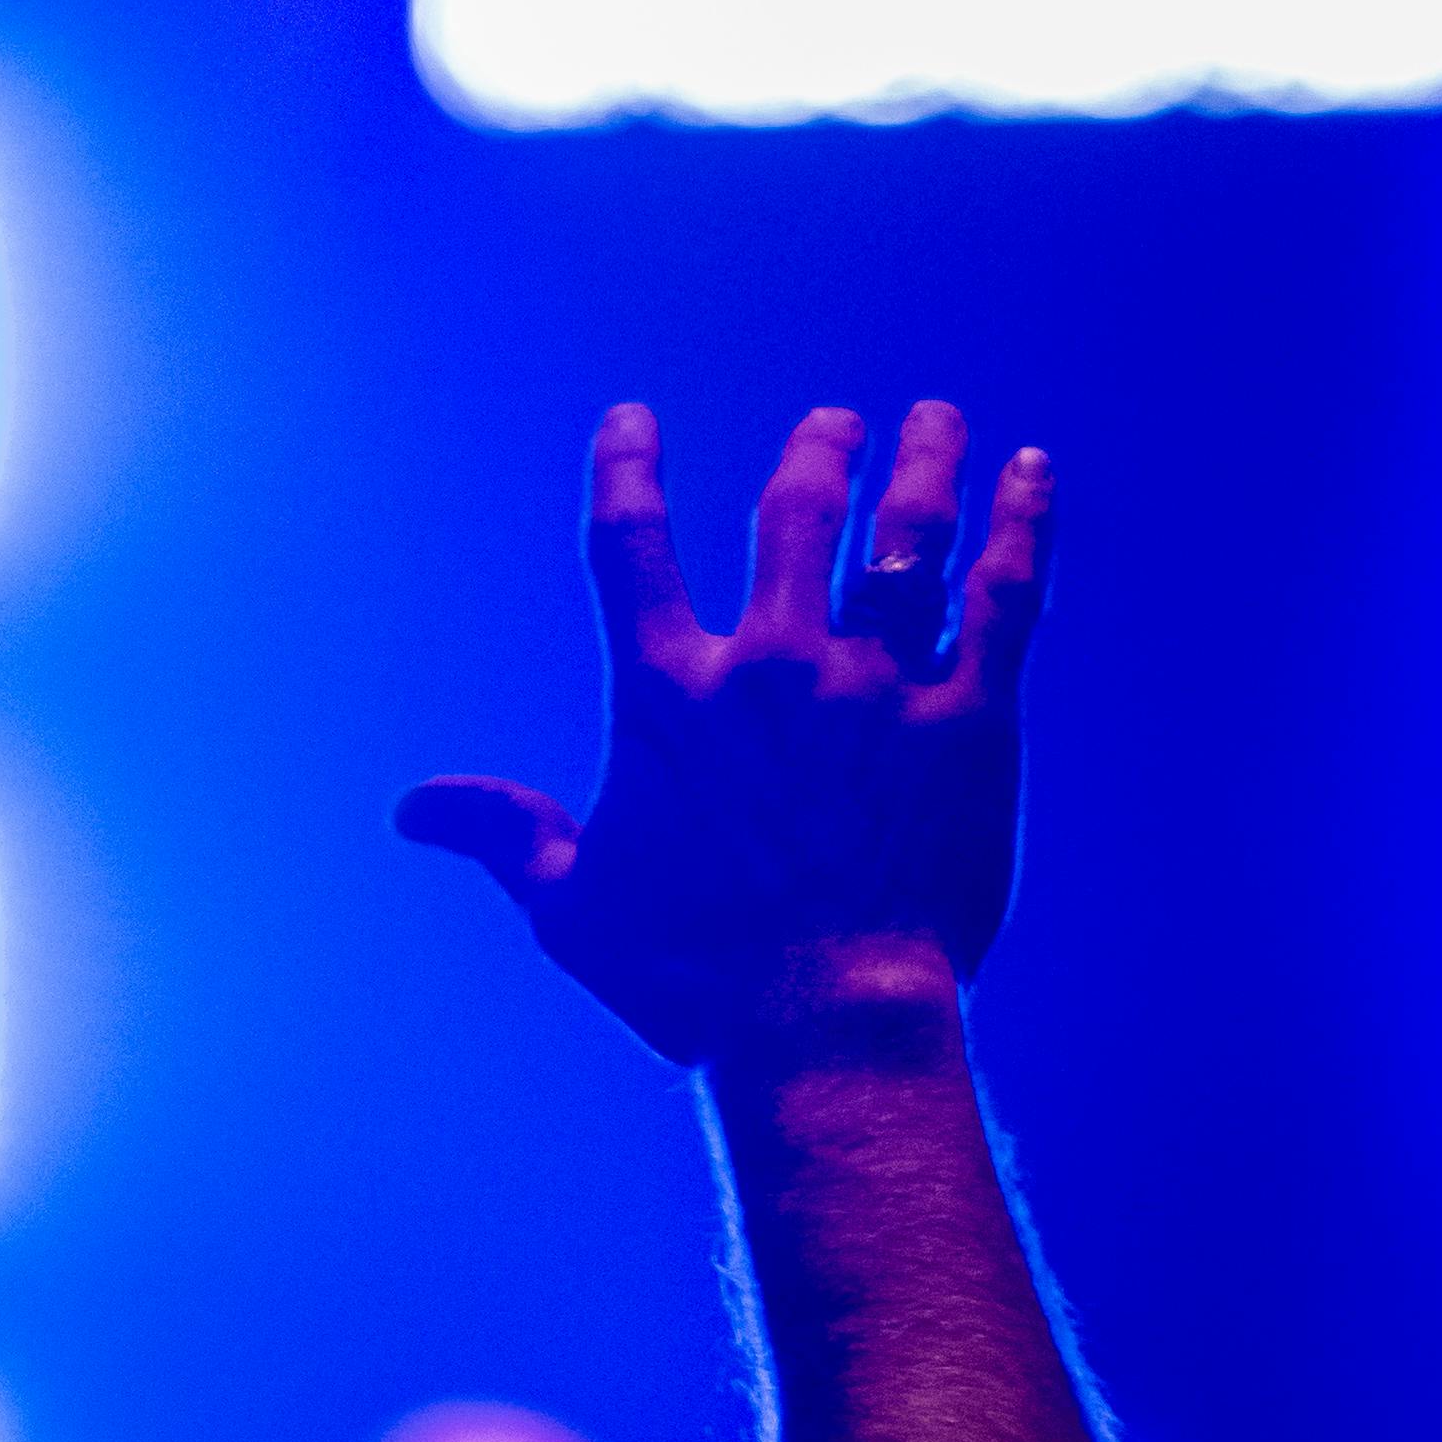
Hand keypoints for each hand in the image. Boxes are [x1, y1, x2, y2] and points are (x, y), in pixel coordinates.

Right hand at [400, 398, 1048, 1065]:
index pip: (630, 550)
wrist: (826, 1021)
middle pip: (795, 513)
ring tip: (934, 421)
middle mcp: (775, 667)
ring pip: (905, 535)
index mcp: (670, 699)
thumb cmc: (695, 979)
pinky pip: (1003, 594)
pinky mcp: (971, 718)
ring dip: (922, 464)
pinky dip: (1020, 524)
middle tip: (835, 425)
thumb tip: (409, 808)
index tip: (630, 419)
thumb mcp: (573, 906)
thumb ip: (502, 832)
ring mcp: (880, 685)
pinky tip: (1032, 475)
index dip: (625, 471)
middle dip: (816, 453)